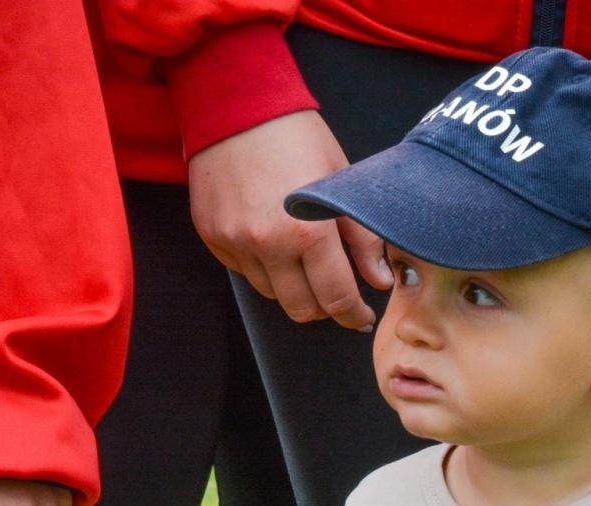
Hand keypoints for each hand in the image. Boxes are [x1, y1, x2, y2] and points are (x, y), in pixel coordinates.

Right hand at [187, 110, 392, 329]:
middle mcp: (267, 245)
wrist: (234, 104)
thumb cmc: (295, 136)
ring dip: (292, 288)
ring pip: (271, 294)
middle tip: (337, 292)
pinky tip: (274, 241)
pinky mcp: (212, 237)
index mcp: (307, 232)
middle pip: (300, 309)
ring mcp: (234, 243)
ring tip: (304, 259)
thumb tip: (378, 280)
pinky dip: (264, 268)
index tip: (360, 316)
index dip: (352, 314)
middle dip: (324, 307)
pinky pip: (244, 272)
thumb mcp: (340, 182)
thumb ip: (362, 238)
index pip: (335, 297)